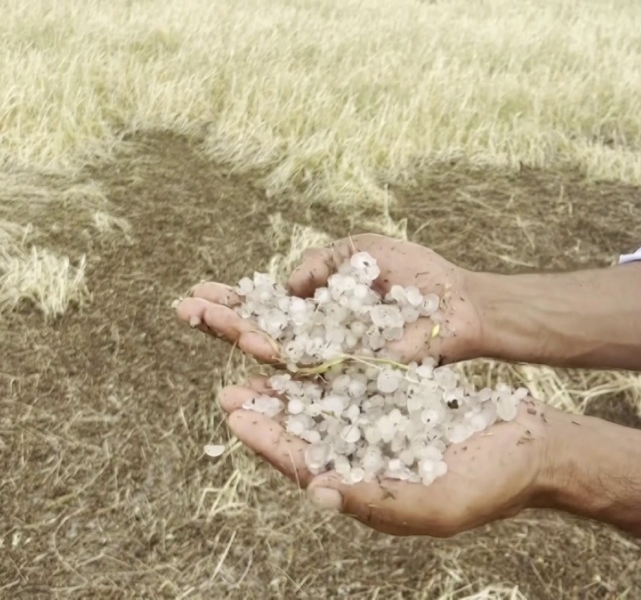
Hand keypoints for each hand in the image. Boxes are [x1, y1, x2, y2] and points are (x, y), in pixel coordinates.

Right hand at [175, 233, 483, 366]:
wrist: (459, 303)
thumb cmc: (417, 276)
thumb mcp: (360, 250)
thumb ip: (319, 262)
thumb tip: (285, 286)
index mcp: (317, 310)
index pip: (265, 308)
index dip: (231, 302)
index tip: (196, 291)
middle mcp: (318, 340)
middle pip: (259, 333)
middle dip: (221, 319)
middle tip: (181, 307)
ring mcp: (333, 362)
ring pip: (277, 355)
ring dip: (241, 334)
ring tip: (206, 320)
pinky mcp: (353, 378)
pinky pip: (312, 374)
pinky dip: (284, 361)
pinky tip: (258, 347)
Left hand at [219, 376, 557, 536]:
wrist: (536, 449)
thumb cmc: (495, 484)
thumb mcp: (438, 501)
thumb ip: (377, 498)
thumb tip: (319, 490)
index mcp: (368, 491)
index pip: (307, 466)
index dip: (269, 441)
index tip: (237, 414)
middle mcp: (367, 460)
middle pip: (306, 435)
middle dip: (267, 412)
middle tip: (228, 387)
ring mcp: (382, 430)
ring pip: (325, 405)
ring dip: (290, 385)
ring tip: (258, 359)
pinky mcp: (399, 402)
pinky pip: (356, 382)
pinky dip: (330, 365)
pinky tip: (310, 345)